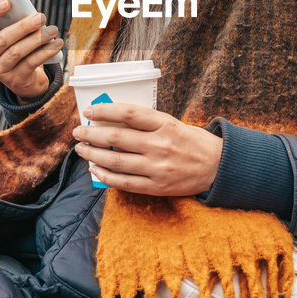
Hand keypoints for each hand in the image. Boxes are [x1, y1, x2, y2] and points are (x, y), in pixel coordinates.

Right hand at [0, 0, 63, 100]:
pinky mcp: (15, 80)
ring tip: (53, 30)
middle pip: (3, 38)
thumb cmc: (20, 48)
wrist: (26, 80)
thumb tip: (33, 15)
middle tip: (41, 17)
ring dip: (38, 39)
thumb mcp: (15, 36)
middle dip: (23, 26)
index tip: (8, 2)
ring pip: (17, 52)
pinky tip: (56, 45)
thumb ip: (16, 24)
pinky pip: (30, 63)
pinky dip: (45, 52)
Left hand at [71, 103, 223, 196]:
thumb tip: (113, 120)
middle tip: (78, 132)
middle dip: (91, 134)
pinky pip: (124, 182)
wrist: (218, 167)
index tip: (89, 111)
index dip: (104, 111)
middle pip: (116, 137)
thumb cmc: (193, 142)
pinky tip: (95, 170)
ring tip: (81, 150)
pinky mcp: (157, 187)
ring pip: (116, 160)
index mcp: (165, 124)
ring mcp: (157, 168)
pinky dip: (106, 176)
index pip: (128, 114)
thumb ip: (147, 123)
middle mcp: (160, 145)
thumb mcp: (173, 124)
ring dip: (93, 154)